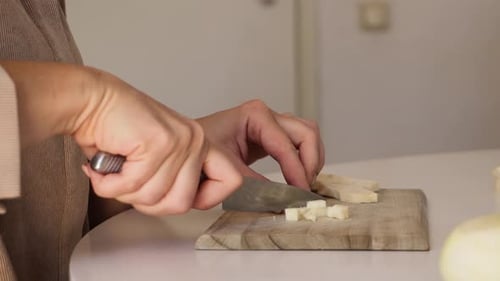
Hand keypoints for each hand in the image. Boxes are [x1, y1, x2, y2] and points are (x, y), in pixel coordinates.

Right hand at [2, 61, 242, 215]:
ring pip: (155, 198)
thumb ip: (174, 180)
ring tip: (115, 171)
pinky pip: (134, 185)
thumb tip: (181, 206)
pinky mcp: (159, 142)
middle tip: (129, 184)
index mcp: (200, 143)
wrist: (90, 102)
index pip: (232, 181)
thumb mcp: (157, 159)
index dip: (206, 199)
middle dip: (148, 203)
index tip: (174, 195)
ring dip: (125, 192)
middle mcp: (195, 140)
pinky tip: (103, 168)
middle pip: (182, 203)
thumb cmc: (117, 131)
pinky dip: (110, 185)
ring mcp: (180, 141)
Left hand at [196, 100, 323, 188]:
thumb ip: (255, 184)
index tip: (299, 192)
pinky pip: (298, 143)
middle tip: (305, 188)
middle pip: (306, 132)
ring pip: (307, 135)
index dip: (296, 170)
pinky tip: (298, 178)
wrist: (184, 151)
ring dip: (311, 160)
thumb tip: (281, 199)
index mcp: (254, 115)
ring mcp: (270, 124)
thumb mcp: (225, 169)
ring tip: (304, 184)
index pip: (286, 144)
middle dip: (310, 161)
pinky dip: (304, 159)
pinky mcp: (270, 136)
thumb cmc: (198, 154)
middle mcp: (265, 115)